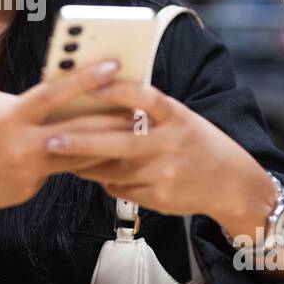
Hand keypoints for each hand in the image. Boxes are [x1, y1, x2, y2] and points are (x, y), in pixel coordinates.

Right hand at [0, 59, 137, 214]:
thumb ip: (21, 100)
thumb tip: (56, 97)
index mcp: (9, 117)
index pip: (55, 93)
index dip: (87, 78)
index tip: (115, 64)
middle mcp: (21, 146)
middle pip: (78, 130)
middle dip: (112, 118)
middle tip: (139, 107)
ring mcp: (26, 172)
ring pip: (76, 157)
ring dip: (103, 145)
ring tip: (126, 133)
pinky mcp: (27, 190)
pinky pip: (52, 171)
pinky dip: (62, 160)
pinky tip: (69, 154)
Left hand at [42, 79, 269, 224]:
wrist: (232, 184)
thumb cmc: (197, 142)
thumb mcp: (181, 118)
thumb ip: (149, 112)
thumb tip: (99, 98)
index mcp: (178, 117)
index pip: (147, 98)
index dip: (118, 91)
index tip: (89, 85)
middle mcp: (173, 144)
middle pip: (122, 143)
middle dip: (83, 142)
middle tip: (51, 139)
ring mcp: (167, 174)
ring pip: (114, 171)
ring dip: (85, 164)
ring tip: (61, 154)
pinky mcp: (161, 198)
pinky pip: (121, 189)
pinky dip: (106, 181)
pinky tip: (98, 173)